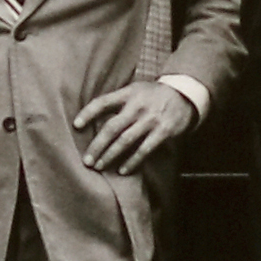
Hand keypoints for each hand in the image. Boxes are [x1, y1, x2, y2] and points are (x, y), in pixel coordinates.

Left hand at [72, 81, 199, 173]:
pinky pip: (144, 150)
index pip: (103, 102)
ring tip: (99, 166)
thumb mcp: (136, 90)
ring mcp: (151, 119)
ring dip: (110, 155)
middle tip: (87, 160)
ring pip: (125, 141)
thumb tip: (94, 121)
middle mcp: (138, 106)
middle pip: (112, 127)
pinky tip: (122, 170)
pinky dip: (132, 161)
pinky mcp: (163, 131)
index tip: (76, 125)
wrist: (184, 95)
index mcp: (128, 93)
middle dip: (97, 145)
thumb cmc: (153, 95)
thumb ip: (118, 102)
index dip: (88, 113)